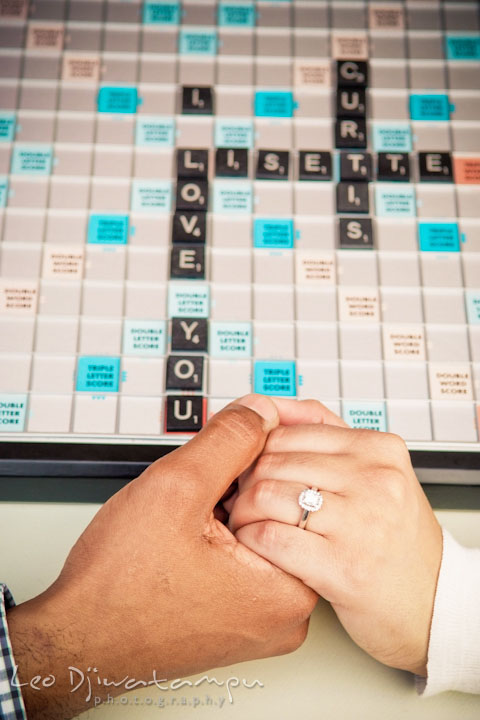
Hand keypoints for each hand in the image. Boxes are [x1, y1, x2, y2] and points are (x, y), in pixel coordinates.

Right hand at [7, 395, 316, 719]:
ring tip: (182, 524)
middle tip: (191, 502)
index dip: (248, 463)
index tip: (213, 471)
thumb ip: (230, 440)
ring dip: (223, 509)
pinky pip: (242, 557)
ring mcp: (262, 620)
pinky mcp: (239, 619)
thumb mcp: (177, 488)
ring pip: (256, 530)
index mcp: (288, 588)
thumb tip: (262, 412)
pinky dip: (218, 535)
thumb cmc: (119, 587)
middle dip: (234, 487)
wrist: (78, 640)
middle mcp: (286, 612)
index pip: (294, 491)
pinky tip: (184, 540)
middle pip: (278, 511)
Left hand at [230, 400, 442, 675]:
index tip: (245, 470)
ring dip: (242, 513)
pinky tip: (254, 547)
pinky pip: (269, 538)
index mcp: (379, 449)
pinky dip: (250, 541)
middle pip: (272, 462)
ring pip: (265, 495)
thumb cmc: (393, 537)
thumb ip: (324, 434)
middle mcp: (375, 480)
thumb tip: (269, 406)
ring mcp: (362, 522)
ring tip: (244, 524)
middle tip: (237, 500)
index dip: (254, 452)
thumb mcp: (373, 473)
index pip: (287, 432)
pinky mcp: (344, 567)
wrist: (431, 603)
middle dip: (243, 482)